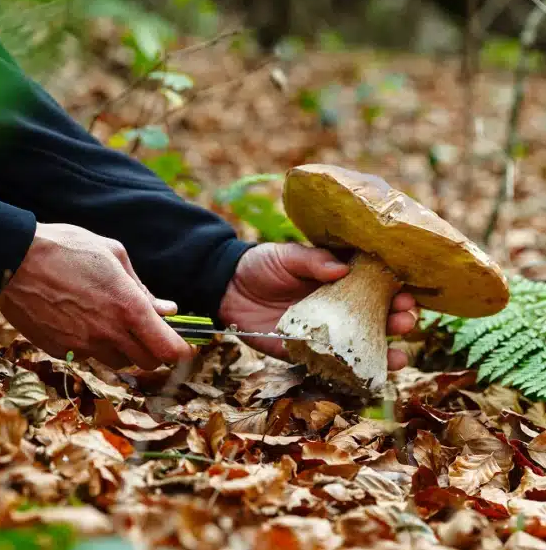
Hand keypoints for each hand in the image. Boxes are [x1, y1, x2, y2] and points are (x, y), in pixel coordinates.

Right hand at [0, 223, 193, 368]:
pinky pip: (89, 357)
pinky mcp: (60, 350)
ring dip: (126, 350)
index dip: (182, 352)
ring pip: (119, 363)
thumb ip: (144, 288)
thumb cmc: (68, 248)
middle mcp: (108, 332)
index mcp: (128, 308)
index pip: (168, 349)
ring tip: (115, 323)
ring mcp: (83, 345)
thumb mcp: (114, 255)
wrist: (13, 259)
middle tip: (151, 332)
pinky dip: (96, 346)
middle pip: (148, 362)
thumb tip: (167, 309)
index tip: (187, 348)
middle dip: (156, 350)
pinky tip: (85, 322)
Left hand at [218, 243, 417, 368]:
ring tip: (399, 356)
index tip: (406, 293)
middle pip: (375, 317)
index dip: (393, 290)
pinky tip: (369, 376)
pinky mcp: (304, 352)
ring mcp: (323, 332)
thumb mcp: (287, 256)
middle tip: (405, 320)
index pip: (373, 285)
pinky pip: (331, 365)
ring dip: (383, 352)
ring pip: (360, 345)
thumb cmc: (262, 265)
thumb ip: (312, 260)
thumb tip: (342, 268)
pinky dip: (350, 373)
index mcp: (337, 280)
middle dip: (396, 320)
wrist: (227, 288)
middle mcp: (336, 308)